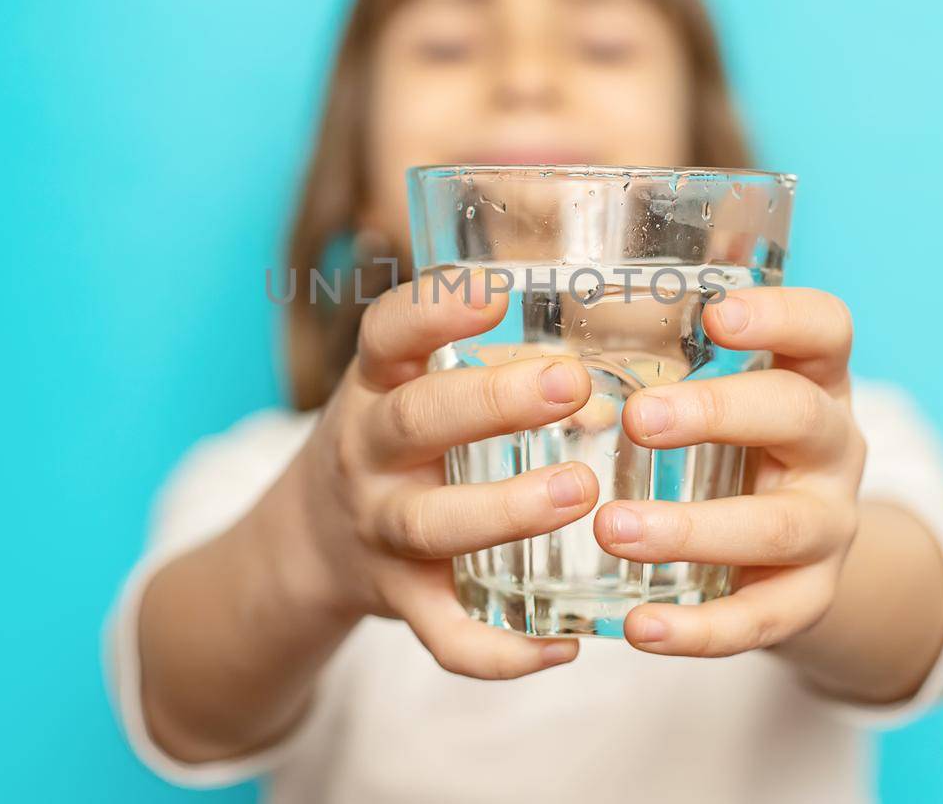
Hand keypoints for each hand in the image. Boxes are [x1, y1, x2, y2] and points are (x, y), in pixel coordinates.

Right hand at [292, 270, 598, 677]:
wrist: (312, 539)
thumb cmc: (400, 439)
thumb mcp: (416, 382)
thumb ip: (500, 365)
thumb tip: (630, 363)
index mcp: (376, 383)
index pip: (387, 332)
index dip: (434, 309)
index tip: (493, 292)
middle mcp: (366, 451)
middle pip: (417, 422)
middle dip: (493, 403)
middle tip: (571, 384)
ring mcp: (380, 529)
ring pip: (432, 526)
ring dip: (506, 510)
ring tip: (581, 491)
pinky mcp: (400, 600)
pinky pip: (444, 635)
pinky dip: (500, 650)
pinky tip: (564, 644)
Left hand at [593, 287, 867, 656]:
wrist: (793, 550)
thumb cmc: (730, 442)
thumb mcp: (715, 389)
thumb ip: (652, 357)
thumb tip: (525, 318)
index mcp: (812, 377)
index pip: (826, 329)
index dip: (781, 316)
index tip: (717, 314)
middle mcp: (832, 445)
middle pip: (798, 416)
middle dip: (717, 414)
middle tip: (637, 419)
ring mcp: (828, 525)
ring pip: (777, 527)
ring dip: (693, 529)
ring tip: (613, 528)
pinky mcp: (807, 599)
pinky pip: (759, 620)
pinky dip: (698, 629)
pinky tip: (641, 627)